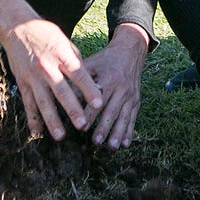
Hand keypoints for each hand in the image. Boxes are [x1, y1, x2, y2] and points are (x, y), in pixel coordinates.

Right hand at [0, 17, 102, 140]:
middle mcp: (47, 67)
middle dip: (73, 109)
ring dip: (52, 121)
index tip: (99, 103)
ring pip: (43, 102)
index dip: (89, 89)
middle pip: (61, 91)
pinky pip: (28, 103)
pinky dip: (32, 118)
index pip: (78, 74)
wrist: (18, 27)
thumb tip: (90, 83)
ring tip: (61, 136)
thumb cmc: (47, 35)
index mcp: (61, 55)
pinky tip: (37, 132)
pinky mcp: (22, 82)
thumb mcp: (65, 42)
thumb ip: (76, 62)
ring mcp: (32, 76)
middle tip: (83, 125)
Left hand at [82, 24, 148, 149]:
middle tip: (95, 142)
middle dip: (104, 128)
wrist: (130, 52)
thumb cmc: (105, 59)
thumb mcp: (92, 64)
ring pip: (124, 118)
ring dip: (118, 134)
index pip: (97, 101)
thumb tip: (63, 92)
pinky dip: (130, 132)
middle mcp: (121, 89)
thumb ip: (79, 79)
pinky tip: (126, 145)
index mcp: (109, 79)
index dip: (89, 115)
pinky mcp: (136, 101)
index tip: (81, 128)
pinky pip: (133, 118)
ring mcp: (130, 96)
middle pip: (111, 112)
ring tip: (111, 148)